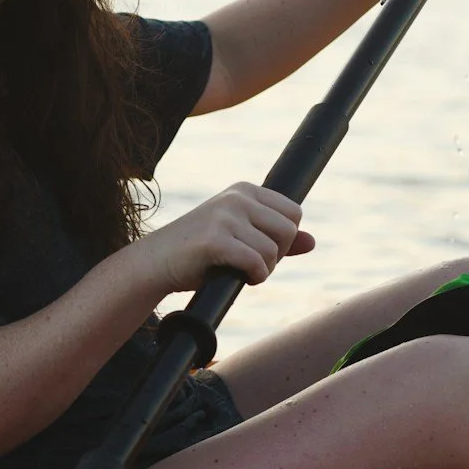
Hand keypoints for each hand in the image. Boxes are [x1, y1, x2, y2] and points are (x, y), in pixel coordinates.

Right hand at [131, 182, 314, 292]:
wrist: (155, 262)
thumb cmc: (199, 252)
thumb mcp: (240, 238)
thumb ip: (274, 238)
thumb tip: (312, 241)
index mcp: (244, 190)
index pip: (293, 212)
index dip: (284, 239)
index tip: (260, 249)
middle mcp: (237, 198)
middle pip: (289, 229)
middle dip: (277, 254)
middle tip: (252, 263)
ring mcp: (225, 216)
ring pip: (274, 249)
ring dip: (264, 269)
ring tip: (240, 270)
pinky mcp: (215, 239)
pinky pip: (256, 262)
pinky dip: (255, 276)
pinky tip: (241, 277)